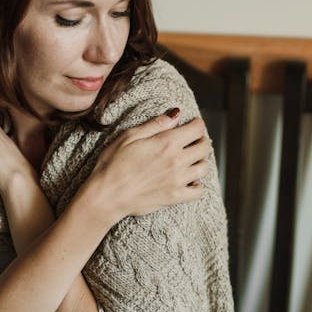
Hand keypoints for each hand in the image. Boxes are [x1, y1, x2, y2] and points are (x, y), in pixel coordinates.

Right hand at [90, 111, 211, 219]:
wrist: (106, 196)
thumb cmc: (113, 164)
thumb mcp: (130, 136)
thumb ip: (156, 124)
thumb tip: (176, 114)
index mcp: (167, 143)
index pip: (197, 129)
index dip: (197, 124)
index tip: (192, 125)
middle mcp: (177, 161)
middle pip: (205, 147)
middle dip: (200, 140)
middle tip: (191, 141)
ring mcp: (178, 181)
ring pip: (204, 168)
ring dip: (200, 161)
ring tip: (189, 160)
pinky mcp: (175, 197)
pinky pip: (198, 191)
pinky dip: (197, 185)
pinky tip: (187, 180)